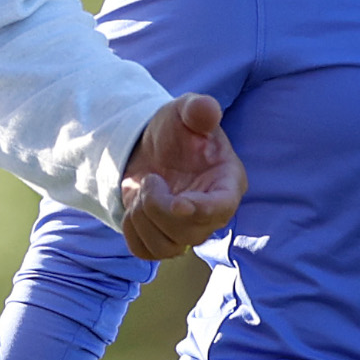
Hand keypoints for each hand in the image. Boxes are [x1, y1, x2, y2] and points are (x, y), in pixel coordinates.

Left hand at [119, 93, 242, 259]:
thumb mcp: (186, 110)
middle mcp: (212, 214)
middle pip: (190, 234)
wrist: (153, 147)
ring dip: (143, 219)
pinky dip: (132, 230)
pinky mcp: (164, 240)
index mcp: (227, 183)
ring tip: (143, 190)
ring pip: (166, 248)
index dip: (201, 211)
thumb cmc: (177, 129)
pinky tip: (135, 206)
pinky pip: (145, 251)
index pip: (222, 209)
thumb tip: (206, 108)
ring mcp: (188, 231)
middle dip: (159, 207)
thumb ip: (198, 109)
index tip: (178, 203)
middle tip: (150, 178)